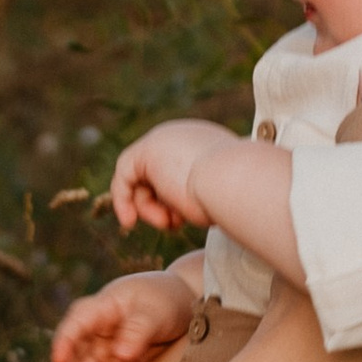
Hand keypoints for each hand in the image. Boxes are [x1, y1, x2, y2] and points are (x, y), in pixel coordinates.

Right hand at [52, 269, 196, 361]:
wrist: (186, 306)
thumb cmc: (166, 299)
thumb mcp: (156, 311)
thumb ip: (138, 329)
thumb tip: (120, 354)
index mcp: (99, 310)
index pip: (74, 325)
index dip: (63, 342)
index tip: (59, 360)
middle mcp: (94, 332)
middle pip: (73, 357)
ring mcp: (103, 352)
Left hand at [108, 118, 236, 235]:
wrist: (238, 183)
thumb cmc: (237, 197)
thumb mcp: (219, 197)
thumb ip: (202, 197)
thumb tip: (194, 208)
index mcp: (207, 144)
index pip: (176, 172)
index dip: (172, 202)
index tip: (177, 223)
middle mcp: (185, 136)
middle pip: (156, 175)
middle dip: (160, 206)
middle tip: (173, 226)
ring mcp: (166, 139)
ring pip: (142, 180)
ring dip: (150, 209)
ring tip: (168, 222)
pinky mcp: (148, 149)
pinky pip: (124, 175)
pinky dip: (123, 200)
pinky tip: (129, 221)